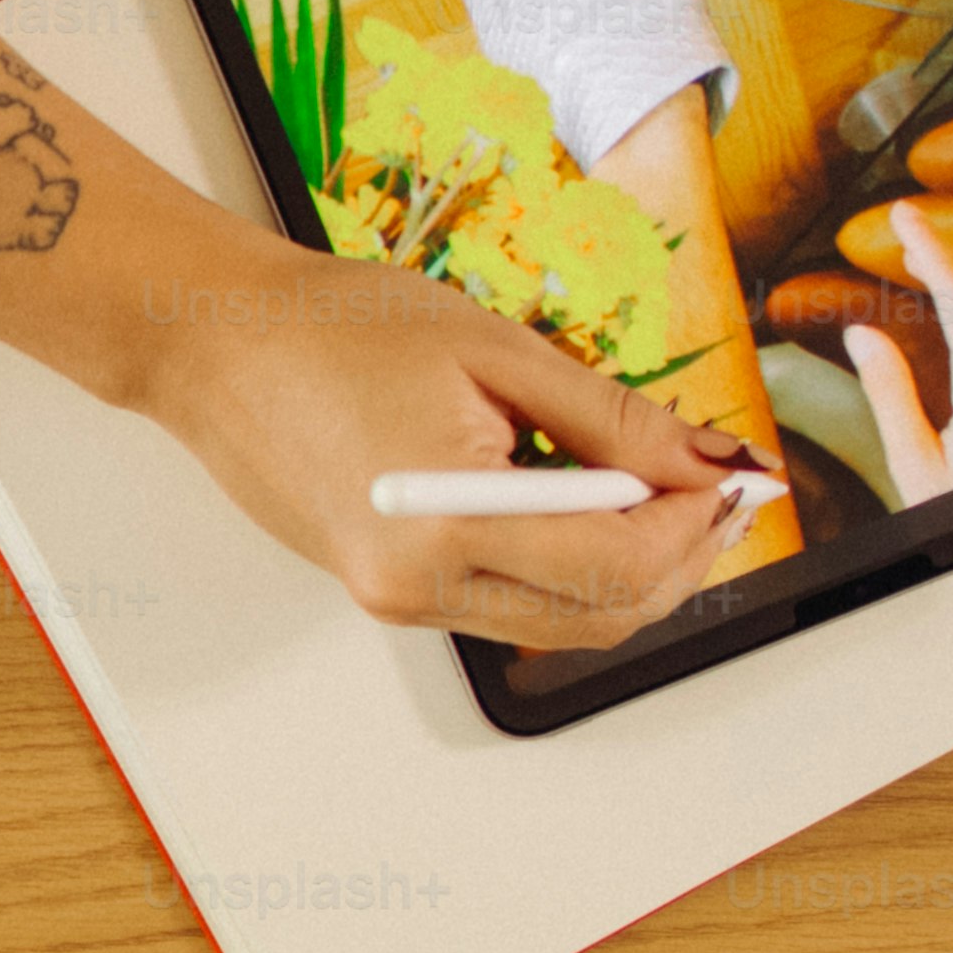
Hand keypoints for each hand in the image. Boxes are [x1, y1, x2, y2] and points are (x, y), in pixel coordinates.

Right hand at [135, 226, 746, 651]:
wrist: (213, 347)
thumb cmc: (330, 329)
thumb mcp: (497, 350)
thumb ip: (613, 419)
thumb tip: (711, 462)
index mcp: (444, 525)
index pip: (621, 563)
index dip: (699, 522)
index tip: (740, 474)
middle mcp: (416, 587)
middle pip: (604, 615)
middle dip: (682, 557)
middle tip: (719, 486)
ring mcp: (399, 600)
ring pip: (564, 623)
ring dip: (632, 568)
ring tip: (659, 487)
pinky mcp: (391, 593)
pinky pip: (512, 603)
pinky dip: (570, 565)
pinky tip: (583, 499)